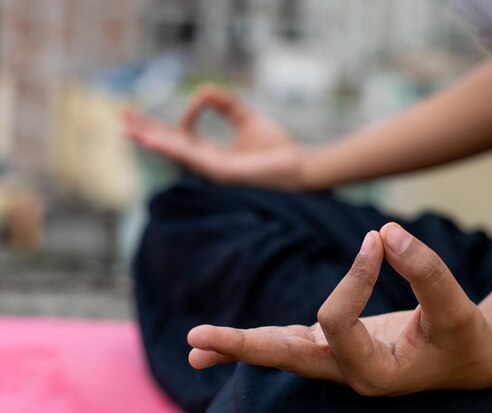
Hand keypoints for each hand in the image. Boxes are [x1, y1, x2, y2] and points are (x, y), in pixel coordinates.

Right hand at [122, 84, 304, 188]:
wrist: (298, 166)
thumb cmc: (276, 147)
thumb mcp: (246, 118)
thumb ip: (225, 104)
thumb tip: (203, 88)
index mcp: (211, 155)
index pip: (179, 140)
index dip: (166, 124)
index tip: (190, 100)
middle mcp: (207, 165)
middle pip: (170, 148)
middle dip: (146, 134)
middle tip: (121, 121)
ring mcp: (212, 171)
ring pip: (175, 154)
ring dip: (151, 140)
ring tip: (128, 129)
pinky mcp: (221, 173)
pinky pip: (191, 158)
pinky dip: (170, 147)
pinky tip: (153, 138)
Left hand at [187, 223, 491, 395]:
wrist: (465, 358)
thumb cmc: (461, 336)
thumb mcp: (455, 306)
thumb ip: (425, 270)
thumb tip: (385, 233)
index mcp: (373, 373)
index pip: (339, 321)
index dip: (355, 277)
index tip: (380, 241)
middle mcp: (346, 372)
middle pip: (284, 358)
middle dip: (242, 346)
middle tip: (195, 341)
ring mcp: (335, 361)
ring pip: (280, 352)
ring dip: (239, 346)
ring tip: (195, 347)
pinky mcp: (333, 346)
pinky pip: (290, 341)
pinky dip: (260, 339)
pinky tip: (226, 343)